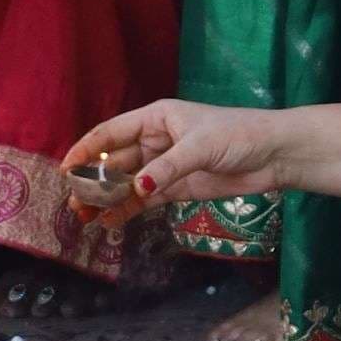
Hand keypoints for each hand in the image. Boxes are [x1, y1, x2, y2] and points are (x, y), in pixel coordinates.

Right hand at [63, 101, 289, 218]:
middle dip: (94, 181)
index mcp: (156, 118)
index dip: (86, 149)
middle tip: (74, 202)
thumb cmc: (238, 136)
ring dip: (107, 199)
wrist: (274, 154)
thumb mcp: (199, 147)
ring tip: (84, 217)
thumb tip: (136, 189)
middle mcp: (156, 140)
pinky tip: (110, 222)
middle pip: (116, 161)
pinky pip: (146, 199)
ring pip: (128, 183)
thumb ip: (166, 169)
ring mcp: (166, 166)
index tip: (65, 169)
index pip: (111, 133)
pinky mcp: (178, 187)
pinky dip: (128, 210)